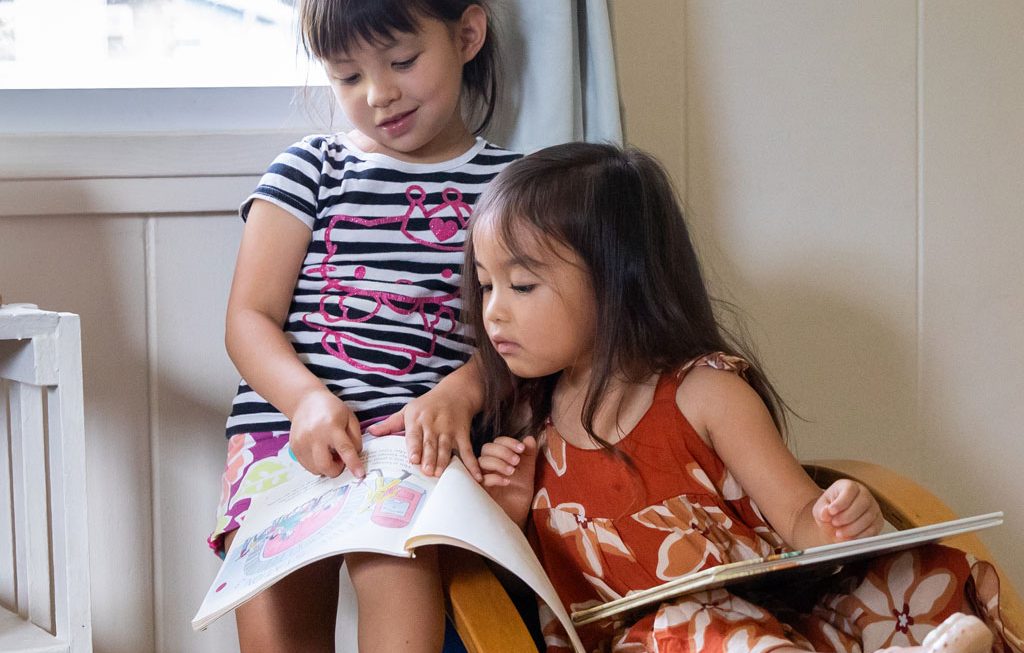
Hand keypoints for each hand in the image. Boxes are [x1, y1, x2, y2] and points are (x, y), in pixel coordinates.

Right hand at [288, 388, 364, 477]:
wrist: (306, 401)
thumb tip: (355, 458)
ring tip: (330, 453)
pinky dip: (317, 464)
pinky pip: (307, 466)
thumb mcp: (350, 418)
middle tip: (341, 459)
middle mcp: (314, 436)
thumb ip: (355, 439)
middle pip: (326, 466)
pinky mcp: (294, 448)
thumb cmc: (331, 409)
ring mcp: (301, 442)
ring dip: (326, 467)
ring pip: (316, 469)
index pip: (345, 450)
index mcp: (331, 426)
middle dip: (337, 469)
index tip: (360, 474)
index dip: (353, 464)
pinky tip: (320, 451)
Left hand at [367, 385, 481, 480]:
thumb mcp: (408, 410)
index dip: (415, 447)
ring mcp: (449, 429)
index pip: (415, 435)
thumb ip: (390, 424)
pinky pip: (467, 450)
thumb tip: (371, 432)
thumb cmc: (427, 405)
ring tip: (442, 473)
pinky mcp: (463, 433)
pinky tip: (475, 476)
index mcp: (417, 420)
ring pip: (447, 447)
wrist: (456, 393)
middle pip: (431, 443)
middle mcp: (433, 424)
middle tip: (428, 471)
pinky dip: (472, 463)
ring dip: (445, 460)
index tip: (413, 459)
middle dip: (430, 457)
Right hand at [479, 436, 537, 529]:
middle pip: (486, 448)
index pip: (496, 442)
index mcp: (497, 459)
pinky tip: (507, 482)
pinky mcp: (478, 491)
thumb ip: (528, 455)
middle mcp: (487, 466)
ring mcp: (481, 478)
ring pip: (482, 461)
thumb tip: (529, 438)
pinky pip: (481, 479)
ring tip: (512, 471)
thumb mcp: (527, 472)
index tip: (522, 448)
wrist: (517, 516)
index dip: (508, 442)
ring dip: (498, 463)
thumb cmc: (519, 495)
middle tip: (517, 461)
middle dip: (503, 451)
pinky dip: (494, 477)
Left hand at [812, 479, 883, 541]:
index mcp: (849, 486)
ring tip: (839, 533)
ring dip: (853, 527)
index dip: (841, 501)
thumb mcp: (820, 508)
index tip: (831, 511)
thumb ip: (822, 510)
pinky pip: (873, 529)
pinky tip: (849, 538)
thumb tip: (825, 513)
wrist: (834, 522)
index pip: (850, 489)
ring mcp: (873, 507)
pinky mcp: (878, 521)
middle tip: (835, 523)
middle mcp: (864, 494)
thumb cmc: (829, 511)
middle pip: (863, 502)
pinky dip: (860, 535)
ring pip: (869, 517)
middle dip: (847, 516)